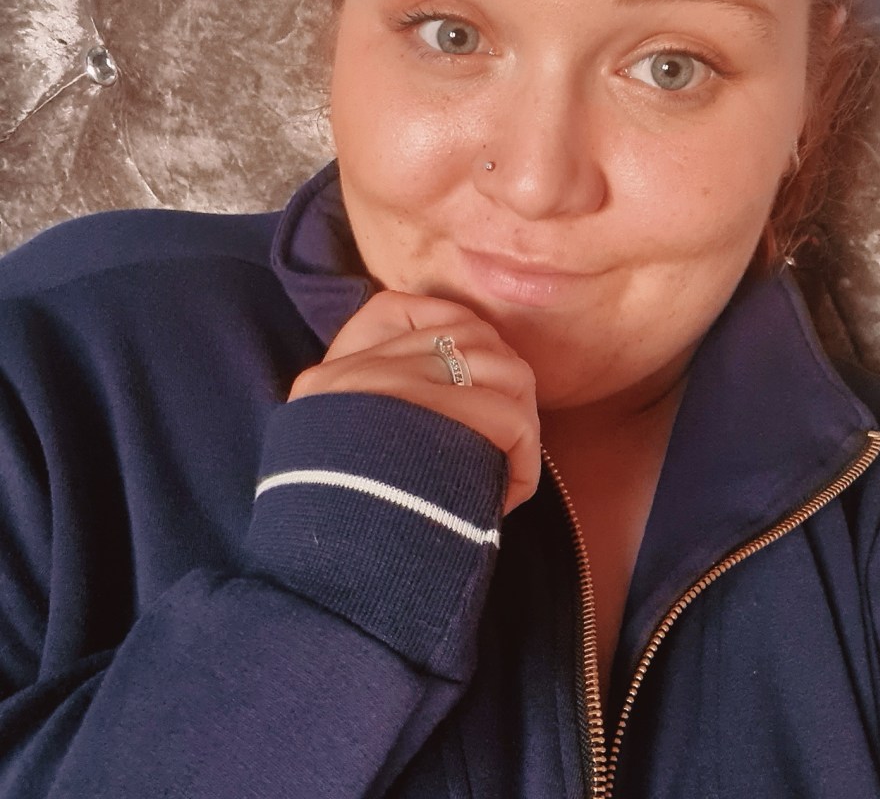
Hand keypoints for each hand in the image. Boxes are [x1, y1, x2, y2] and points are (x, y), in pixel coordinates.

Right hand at [289, 291, 540, 512]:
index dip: (453, 331)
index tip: (470, 380)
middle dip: (504, 383)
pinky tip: (507, 495)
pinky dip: (524, 458)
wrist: (329, 597)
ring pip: (499, 370)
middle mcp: (350, 373)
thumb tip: (466, 378)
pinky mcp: (429, 427)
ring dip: (519, 422)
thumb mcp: (349, 461)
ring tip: (507, 464)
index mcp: (328, 379)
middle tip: (505, 438)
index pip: (401, 308)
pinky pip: (508, 417)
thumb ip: (384, 411)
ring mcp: (386, 393)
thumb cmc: (356, 535)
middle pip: (467, 335)